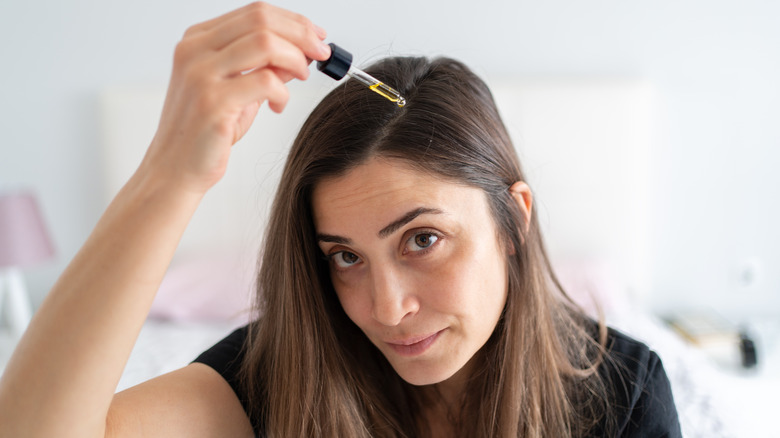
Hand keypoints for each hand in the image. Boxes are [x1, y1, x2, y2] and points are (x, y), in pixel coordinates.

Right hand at [140, 2, 329, 193]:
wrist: (176, 168)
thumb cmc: (207, 132)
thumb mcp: (240, 91)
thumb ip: (266, 67)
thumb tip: (304, 50)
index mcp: (197, 40)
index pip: (254, 12)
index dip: (293, 21)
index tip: (317, 36)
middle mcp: (194, 50)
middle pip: (261, 20)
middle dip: (302, 34)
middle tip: (322, 53)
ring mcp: (200, 74)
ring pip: (265, 43)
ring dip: (295, 58)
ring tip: (302, 76)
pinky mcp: (212, 101)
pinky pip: (265, 82)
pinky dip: (283, 92)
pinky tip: (278, 106)